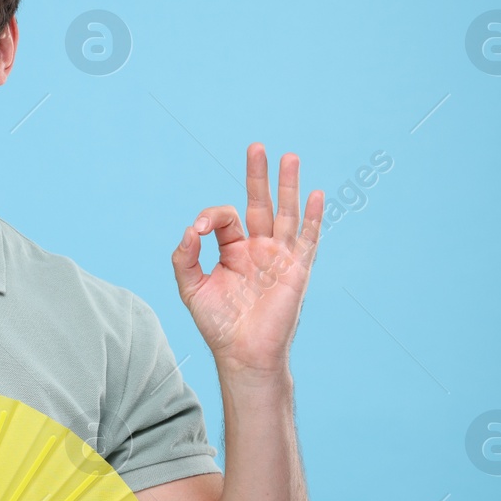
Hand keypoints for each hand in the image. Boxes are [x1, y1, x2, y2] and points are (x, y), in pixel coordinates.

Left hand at [171, 143, 322, 375]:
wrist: (243, 353)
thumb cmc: (218, 324)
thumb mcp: (191, 287)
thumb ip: (185, 256)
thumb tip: (190, 228)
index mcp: (233, 250)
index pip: (225, 218)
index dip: (210, 217)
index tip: (198, 230)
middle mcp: (258, 248)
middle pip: (259, 203)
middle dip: (257, 175)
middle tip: (256, 147)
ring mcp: (279, 256)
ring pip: (285, 212)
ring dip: (288, 185)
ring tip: (290, 156)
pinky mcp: (297, 269)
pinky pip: (307, 238)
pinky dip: (313, 217)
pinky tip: (315, 194)